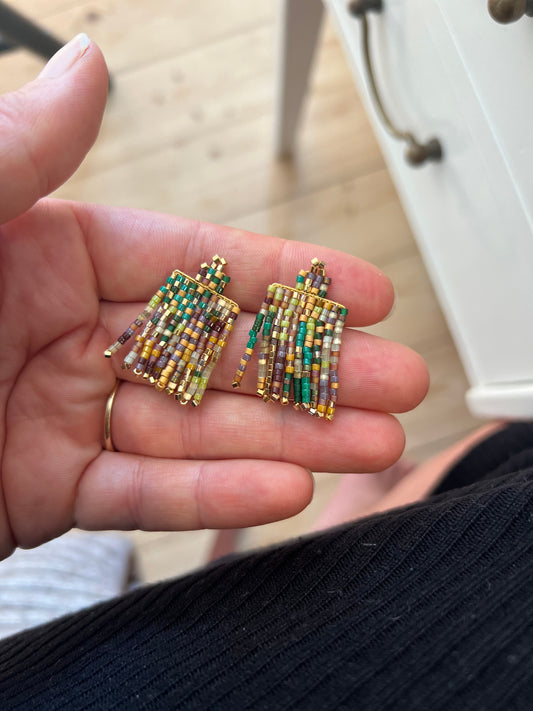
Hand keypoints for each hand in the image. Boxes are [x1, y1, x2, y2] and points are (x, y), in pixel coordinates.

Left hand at [0, 36, 427, 559]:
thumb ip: (19, 155)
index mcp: (44, 256)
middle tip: (394, 381)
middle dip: (313, 370)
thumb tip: (86, 68)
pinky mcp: (45, 493)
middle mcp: (64, 335)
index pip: (194, 263)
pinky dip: (214, 494)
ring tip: (368, 445)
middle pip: (217, 352)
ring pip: (196, 429)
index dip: (285, 279)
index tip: (361, 292)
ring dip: (289, 438)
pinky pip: (143, 495)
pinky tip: (285, 486)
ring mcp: (62, 417)